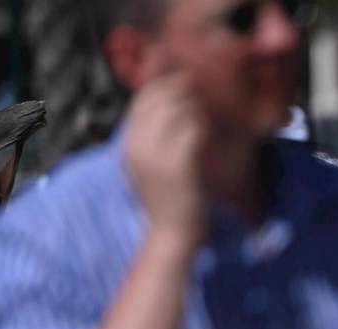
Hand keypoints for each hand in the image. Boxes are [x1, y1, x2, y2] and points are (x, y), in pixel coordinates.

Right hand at [124, 74, 207, 247]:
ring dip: (194, 108)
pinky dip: (203, 126)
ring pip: (176, 111)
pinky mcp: (179, 165)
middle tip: (196, 92)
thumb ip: (152, 144)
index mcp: (128, 147)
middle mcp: (137, 147)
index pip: (140, 103)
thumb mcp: (150, 171)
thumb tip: (168, 117)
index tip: (179, 82)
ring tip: (203, 115)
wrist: (172, 237)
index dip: (159, 87)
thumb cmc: (168, 205)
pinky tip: (208, 132)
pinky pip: (193, 130)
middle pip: (156, 100)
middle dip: (179, 91)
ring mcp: (157, 155)